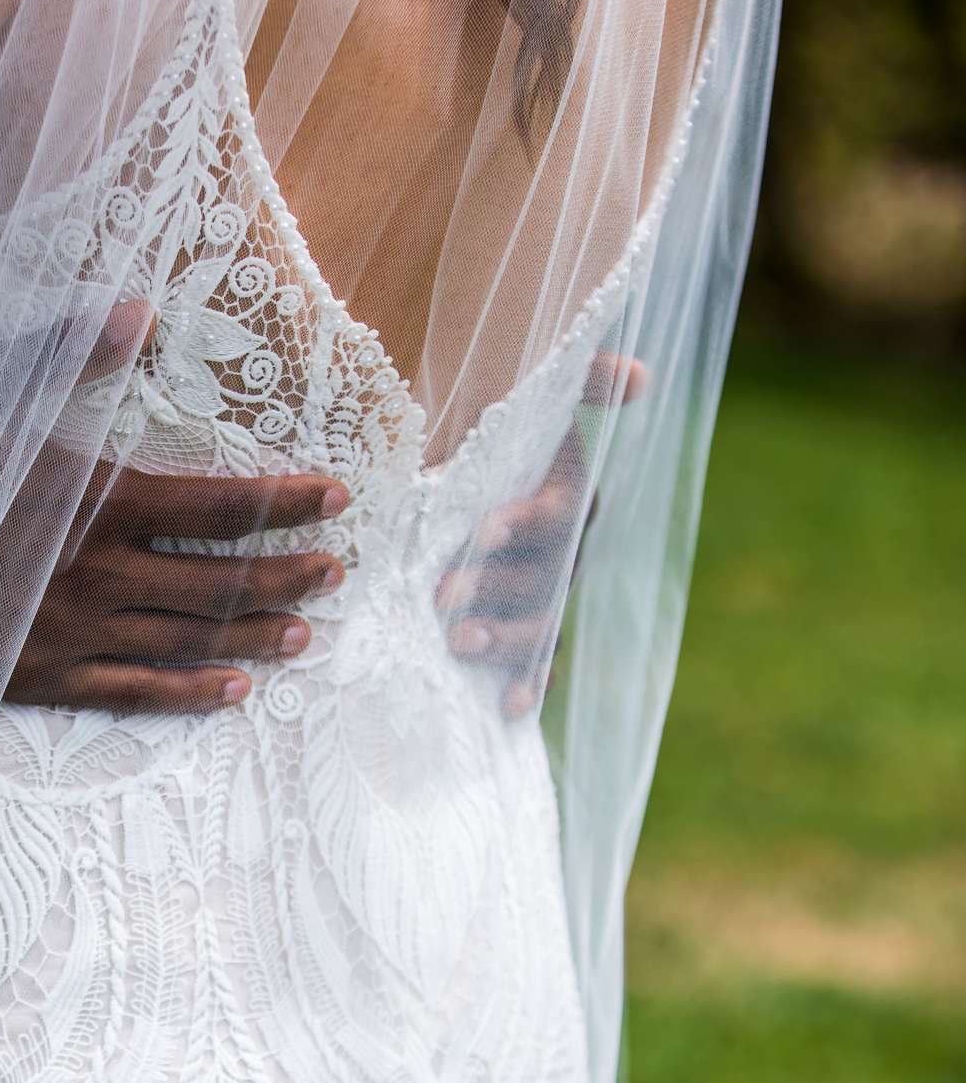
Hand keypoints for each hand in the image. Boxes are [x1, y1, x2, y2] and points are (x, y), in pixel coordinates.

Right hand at [7, 303, 345, 711]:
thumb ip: (67, 352)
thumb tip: (139, 309)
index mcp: (95, 499)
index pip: (220, 504)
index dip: (285, 502)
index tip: (336, 497)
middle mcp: (96, 573)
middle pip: (220, 579)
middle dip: (287, 572)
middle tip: (338, 570)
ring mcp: (69, 633)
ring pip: (188, 641)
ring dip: (254, 635)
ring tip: (306, 633)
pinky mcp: (37, 679)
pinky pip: (133, 695)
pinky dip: (189, 694)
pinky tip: (235, 693)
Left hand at [436, 353, 647, 717]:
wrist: (448, 472)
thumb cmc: (480, 434)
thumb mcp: (516, 403)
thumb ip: (577, 380)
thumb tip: (639, 376)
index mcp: (563, 494)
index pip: (558, 513)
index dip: (524, 523)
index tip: (482, 530)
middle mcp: (562, 548)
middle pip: (544, 576)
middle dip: (494, 588)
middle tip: (442, 600)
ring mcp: (545, 592)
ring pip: (540, 621)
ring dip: (506, 638)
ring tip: (458, 643)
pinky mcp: (525, 627)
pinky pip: (537, 662)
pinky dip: (528, 684)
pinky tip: (510, 706)